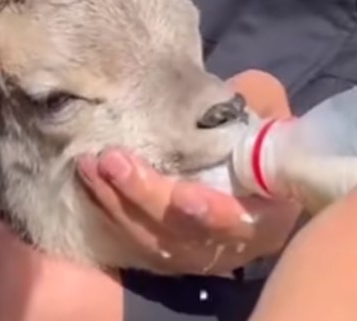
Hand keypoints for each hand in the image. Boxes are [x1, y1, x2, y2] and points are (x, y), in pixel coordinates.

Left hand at [76, 70, 301, 275]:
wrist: (245, 158)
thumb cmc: (260, 134)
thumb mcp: (268, 112)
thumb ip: (256, 105)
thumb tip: (225, 102)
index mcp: (267, 217)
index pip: (240, 224)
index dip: (212, 214)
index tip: (183, 196)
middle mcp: (230, 246)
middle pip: (184, 235)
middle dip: (146, 197)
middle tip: (113, 160)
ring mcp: (193, 253)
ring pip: (151, 240)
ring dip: (117, 202)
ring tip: (90, 165)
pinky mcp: (163, 251)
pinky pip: (130, 240)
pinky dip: (108, 211)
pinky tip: (89, 180)